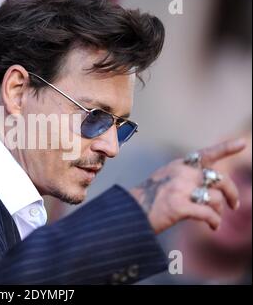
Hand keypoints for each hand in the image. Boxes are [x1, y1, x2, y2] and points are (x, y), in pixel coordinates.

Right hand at [130, 139, 245, 233]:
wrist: (129, 212)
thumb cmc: (147, 199)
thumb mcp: (165, 179)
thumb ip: (185, 177)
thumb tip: (211, 186)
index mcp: (178, 165)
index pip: (206, 154)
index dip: (226, 148)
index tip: (242, 143)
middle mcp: (181, 173)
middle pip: (219, 179)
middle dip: (232, 193)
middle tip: (234, 205)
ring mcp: (180, 189)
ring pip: (216, 198)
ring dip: (220, 211)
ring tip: (215, 220)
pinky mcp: (179, 207)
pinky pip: (208, 214)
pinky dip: (214, 222)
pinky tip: (212, 227)